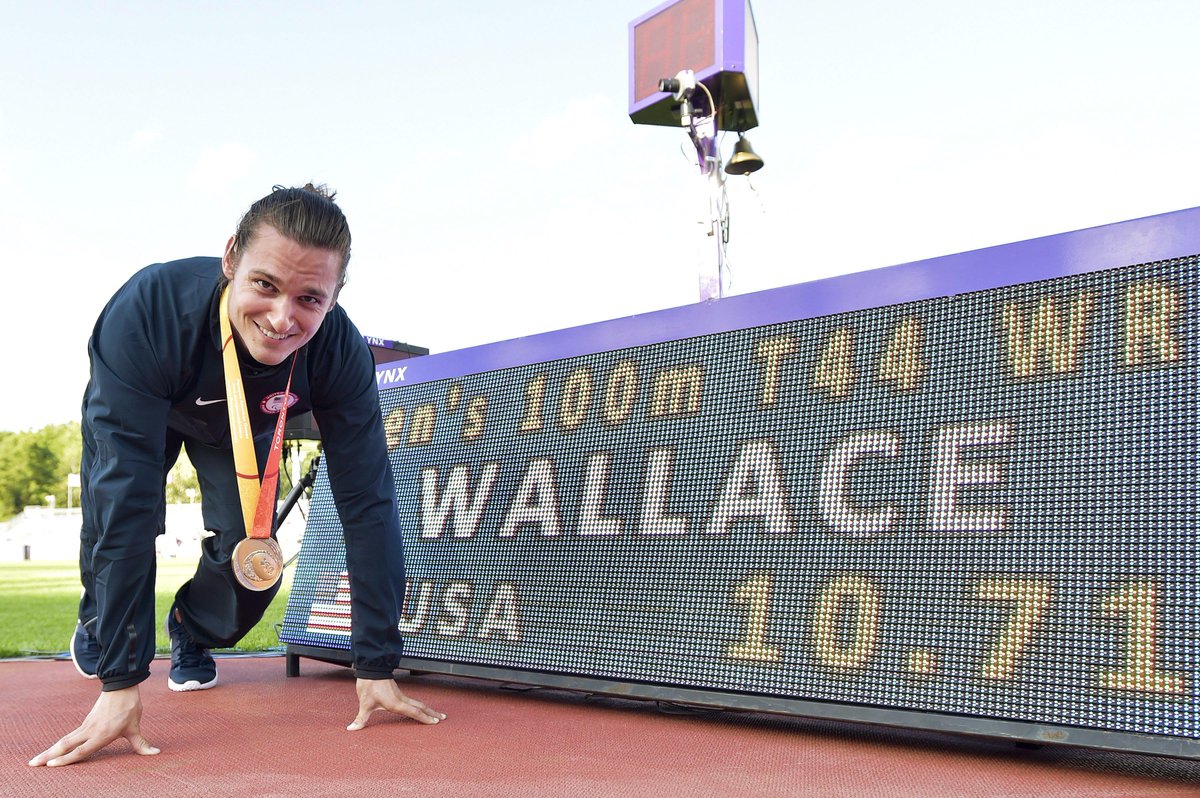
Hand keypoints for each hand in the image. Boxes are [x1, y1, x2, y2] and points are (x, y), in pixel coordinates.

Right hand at [28, 686, 158, 766]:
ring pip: (65, 739)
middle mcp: (90, 731)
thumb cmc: (129, 707)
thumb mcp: (135, 727)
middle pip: (65, 745)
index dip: (66, 759)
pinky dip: (59, 743)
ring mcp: (86, 726)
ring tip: (36, 760)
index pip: (81, 750)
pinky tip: (53, 749)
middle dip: (48, 755)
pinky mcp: (86, 721)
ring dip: (50, 749)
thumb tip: (155, 753)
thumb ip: (141, 744)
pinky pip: (70, 735)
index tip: (50, 765)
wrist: (122, 685)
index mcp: (102, 734)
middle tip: (32, 764)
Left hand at [347, 678, 445, 730]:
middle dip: (432, 713)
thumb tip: (351, 729)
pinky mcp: (398, 693)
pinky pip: (412, 701)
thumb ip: (361, 719)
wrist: (371, 669)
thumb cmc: (369, 686)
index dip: (425, 718)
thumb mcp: (364, 704)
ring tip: (437, 714)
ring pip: (418, 703)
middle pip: (421, 706)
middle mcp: (401, 699)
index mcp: (396, 703)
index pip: (414, 712)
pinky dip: (420, 706)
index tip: (435, 722)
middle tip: (443, 718)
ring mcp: (400, 695)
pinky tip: (420, 708)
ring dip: (428, 709)